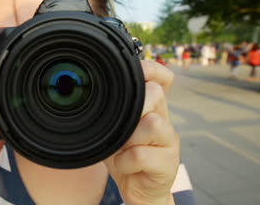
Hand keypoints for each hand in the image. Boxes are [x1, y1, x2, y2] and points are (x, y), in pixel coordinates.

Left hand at [103, 60, 178, 204]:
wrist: (138, 189)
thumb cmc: (124, 156)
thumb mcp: (115, 129)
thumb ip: (112, 111)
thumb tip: (91, 89)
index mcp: (151, 107)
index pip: (162, 78)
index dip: (153, 69)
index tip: (137, 71)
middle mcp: (163, 119)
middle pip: (155, 94)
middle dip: (133, 107)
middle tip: (120, 126)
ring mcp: (169, 141)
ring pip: (152, 122)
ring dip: (129, 137)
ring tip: (122, 148)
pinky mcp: (168, 163)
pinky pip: (141, 154)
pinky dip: (125, 161)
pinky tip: (124, 165)